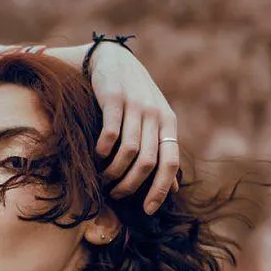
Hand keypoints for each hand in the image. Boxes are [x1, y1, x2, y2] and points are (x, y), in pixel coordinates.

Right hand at [88, 42, 179, 212]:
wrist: (113, 59)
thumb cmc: (134, 97)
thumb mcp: (155, 122)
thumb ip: (163, 153)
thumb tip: (173, 190)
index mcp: (168, 123)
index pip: (170, 163)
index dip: (160, 190)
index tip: (148, 210)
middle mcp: (155, 114)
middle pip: (147, 162)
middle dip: (130, 186)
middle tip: (116, 194)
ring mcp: (135, 105)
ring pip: (128, 152)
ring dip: (113, 172)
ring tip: (104, 178)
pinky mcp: (114, 98)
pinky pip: (110, 134)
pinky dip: (103, 151)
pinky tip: (96, 156)